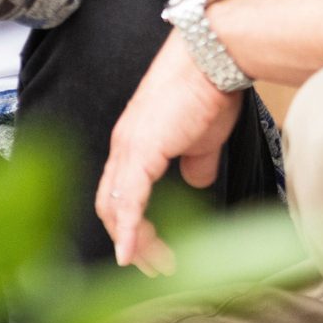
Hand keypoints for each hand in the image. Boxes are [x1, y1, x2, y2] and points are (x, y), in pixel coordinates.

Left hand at [96, 30, 243, 274]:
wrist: (212, 57)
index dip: (130, 224)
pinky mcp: (141, 149)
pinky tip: (133, 252)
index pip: (118, 193)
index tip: (150, 249)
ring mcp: (129, 147)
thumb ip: (195, 161)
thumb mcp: (202, 136)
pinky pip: (128, 199)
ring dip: (133, 241)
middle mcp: (123, 145)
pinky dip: (128, 229)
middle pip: (110, 205)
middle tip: (153, 265)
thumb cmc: (209, 87)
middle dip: (131, 241)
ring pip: (115, 206)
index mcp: (133, 142)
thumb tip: (196, 180)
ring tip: (154, 265)